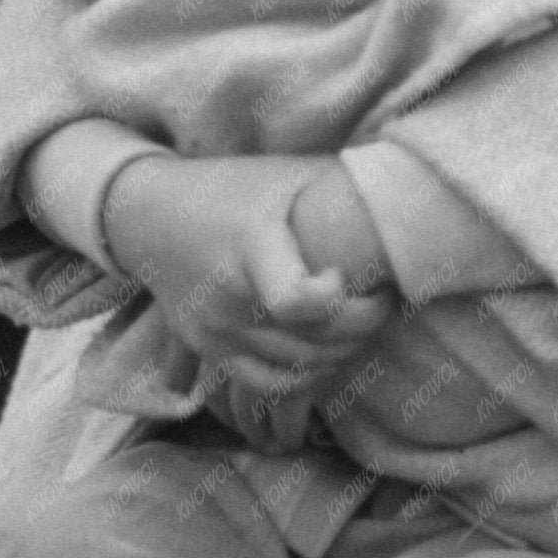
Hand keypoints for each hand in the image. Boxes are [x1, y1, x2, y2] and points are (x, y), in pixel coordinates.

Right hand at [102, 152, 395, 385]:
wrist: (149, 215)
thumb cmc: (236, 186)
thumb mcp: (290, 173)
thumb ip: (344, 186)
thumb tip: (408, 200)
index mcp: (250, 243)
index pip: (296, 303)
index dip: (339, 303)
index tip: (348, 276)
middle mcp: (227, 295)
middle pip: (310, 342)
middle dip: (363, 328)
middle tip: (381, 302)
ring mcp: (214, 328)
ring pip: (295, 370)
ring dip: (341, 354)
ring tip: (359, 324)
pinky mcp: (207, 348)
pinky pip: (264, 384)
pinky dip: (304, 380)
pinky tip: (325, 355)